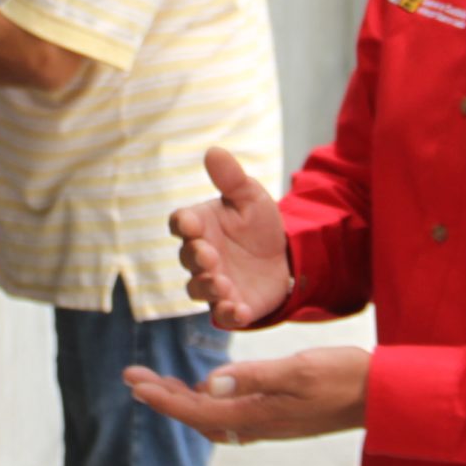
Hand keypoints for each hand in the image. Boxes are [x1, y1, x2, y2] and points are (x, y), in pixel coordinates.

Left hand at [124, 347, 370, 444]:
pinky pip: (232, 417)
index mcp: (257, 413)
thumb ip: (252, 377)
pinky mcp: (280, 418)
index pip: (196, 409)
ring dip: (183, 401)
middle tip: (133, 378)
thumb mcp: (297, 370)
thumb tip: (207, 384)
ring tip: (159, 384)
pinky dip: (209, 404)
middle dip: (163, 397)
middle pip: (198, 415)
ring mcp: (269, 424)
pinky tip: (207, 391)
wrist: (384, 397)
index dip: (162, 397)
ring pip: (213, 418)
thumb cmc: (344, 377)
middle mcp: (258, 424)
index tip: (133, 382)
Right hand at [168, 147, 291, 327]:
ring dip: (208, 286)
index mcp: (200, 225)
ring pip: (198, 288)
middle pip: (187, 258)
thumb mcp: (251, 197)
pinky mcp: (232, 305)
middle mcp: (200, 255)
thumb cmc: (258, 224)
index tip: (189, 223)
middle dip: (197, 257)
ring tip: (223, 283)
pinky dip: (228, 313)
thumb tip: (213, 151)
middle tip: (210, 255)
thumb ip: (232, 179)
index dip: (182, 224)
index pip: (180, 223)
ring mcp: (213, 282)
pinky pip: (223, 314)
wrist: (286, 256)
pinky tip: (240, 309)